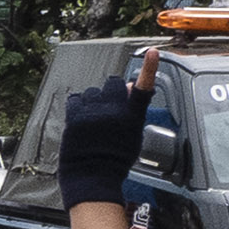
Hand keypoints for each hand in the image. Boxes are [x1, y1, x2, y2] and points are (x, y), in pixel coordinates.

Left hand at [54, 61, 157, 213]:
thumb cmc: (114, 159)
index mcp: (132, 117)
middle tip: (109, 107)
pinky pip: (77, 98)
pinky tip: (82, 117)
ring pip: (94, 91)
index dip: (149, 69)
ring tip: (95, 119)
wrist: (92, 176)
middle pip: (113, 83)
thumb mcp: (133, 136)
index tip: (152, 53)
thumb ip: (131, 110)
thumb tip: (128, 86)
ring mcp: (93, 113)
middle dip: (112, 91)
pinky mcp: (76, 116)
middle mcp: (114, 112)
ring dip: (95, 99)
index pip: (144, 89)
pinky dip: (79, 104)